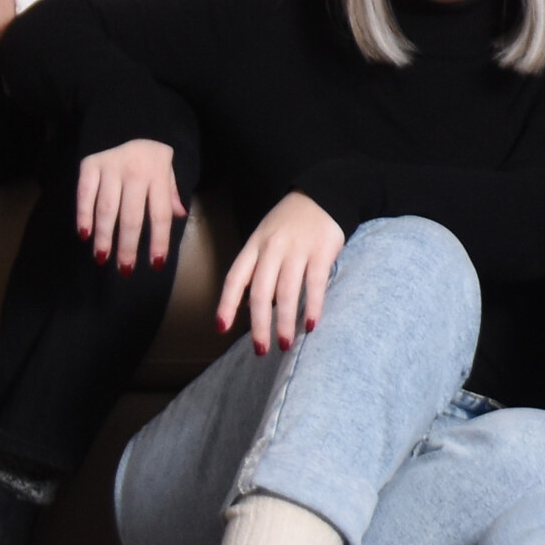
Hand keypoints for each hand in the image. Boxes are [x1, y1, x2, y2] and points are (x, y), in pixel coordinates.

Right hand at [72, 139, 184, 269]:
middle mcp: (135, 172)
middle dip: (128, 246)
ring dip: (104, 236)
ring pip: (107, 209)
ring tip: (102, 258)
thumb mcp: (167, 165)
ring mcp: (110, 168)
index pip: (160, 214)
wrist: (125, 112)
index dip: (159, 240)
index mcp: (158, 174)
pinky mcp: (90, 164)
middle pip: (131, 217)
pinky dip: (83, 214)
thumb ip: (171, 191)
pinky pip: (85, 194)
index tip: (155, 264)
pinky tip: (84, 234)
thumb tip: (180, 216)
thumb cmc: (150, 148)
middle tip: (125, 270)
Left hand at [220, 191, 345, 354]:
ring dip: (284, 321)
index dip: (227, 304)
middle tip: (261, 349)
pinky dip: (313, 306)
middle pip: (260, 292)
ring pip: (286, 291)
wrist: (322, 194)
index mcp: (255, 245)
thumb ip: (258, 268)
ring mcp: (297, 249)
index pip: (235, 278)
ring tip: (285, 344)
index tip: (221, 328)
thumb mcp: (265, 238)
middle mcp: (272, 248)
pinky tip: (310, 324)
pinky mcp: (321, 251)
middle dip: (259, 324)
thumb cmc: (289, 223)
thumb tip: (252, 307)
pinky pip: (315, 284)